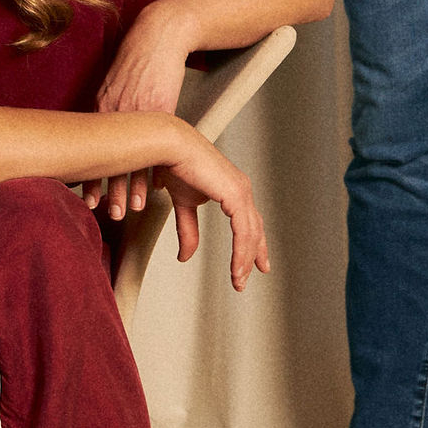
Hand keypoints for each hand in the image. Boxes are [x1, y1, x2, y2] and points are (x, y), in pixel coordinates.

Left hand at [86, 6, 192, 223]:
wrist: (158, 36)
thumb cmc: (137, 60)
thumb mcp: (114, 85)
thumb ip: (106, 108)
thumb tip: (100, 134)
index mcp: (102, 106)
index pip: (93, 150)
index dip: (92, 176)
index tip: (88, 198)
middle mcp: (116, 111)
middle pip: (110, 159)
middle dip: (108, 188)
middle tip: (107, 213)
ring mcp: (138, 111)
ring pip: (134, 157)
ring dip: (133, 184)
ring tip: (134, 207)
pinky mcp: (161, 107)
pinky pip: (158, 145)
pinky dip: (157, 167)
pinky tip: (159, 185)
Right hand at [157, 122, 269, 291]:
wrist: (171, 147)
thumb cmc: (177, 165)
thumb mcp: (184, 205)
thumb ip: (188, 230)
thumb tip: (186, 256)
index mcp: (233, 189)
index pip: (250, 221)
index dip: (254, 244)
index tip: (256, 263)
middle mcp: (241, 189)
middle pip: (255, 229)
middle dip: (254, 255)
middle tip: (247, 278)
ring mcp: (241, 191)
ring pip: (251, 234)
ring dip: (245, 260)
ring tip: (238, 280)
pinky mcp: (235, 194)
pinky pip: (243, 231)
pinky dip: (241, 251)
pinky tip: (237, 267)